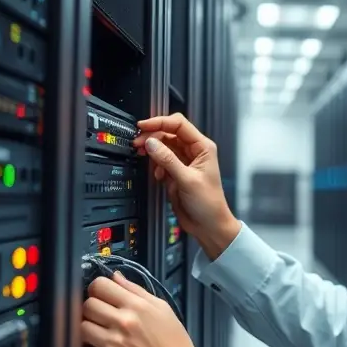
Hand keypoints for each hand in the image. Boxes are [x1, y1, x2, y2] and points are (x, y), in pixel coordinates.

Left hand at [80, 272, 203, 346]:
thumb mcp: (162, 310)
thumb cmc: (175, 346)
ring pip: (81, 327)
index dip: (97, 290)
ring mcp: (112, 345)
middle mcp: (123, 323)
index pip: (100, 286)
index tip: (101, 297)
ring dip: (88, 331)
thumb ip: (136, 291)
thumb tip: (116, 277)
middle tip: (100, 318)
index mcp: (137, 307)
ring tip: (99, 337)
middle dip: (92, 310)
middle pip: (87, 305)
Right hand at [133, 113, 240, 258]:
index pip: (179, 125)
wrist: (209, 224)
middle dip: (152, 136)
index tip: (143, 126)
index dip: (160, 122)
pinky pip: (161, 161)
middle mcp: (194, 152)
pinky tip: (158, 174)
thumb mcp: (187, 179)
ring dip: (152, 150)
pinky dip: (156, 164)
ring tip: (143, 155)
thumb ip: (168, 160)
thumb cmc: (208, 203)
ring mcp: (184, 162)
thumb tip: (151, 143)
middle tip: (138, 142)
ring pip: (163, 147)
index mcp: (203, 147)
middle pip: (169, 133)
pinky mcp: (176, 173)